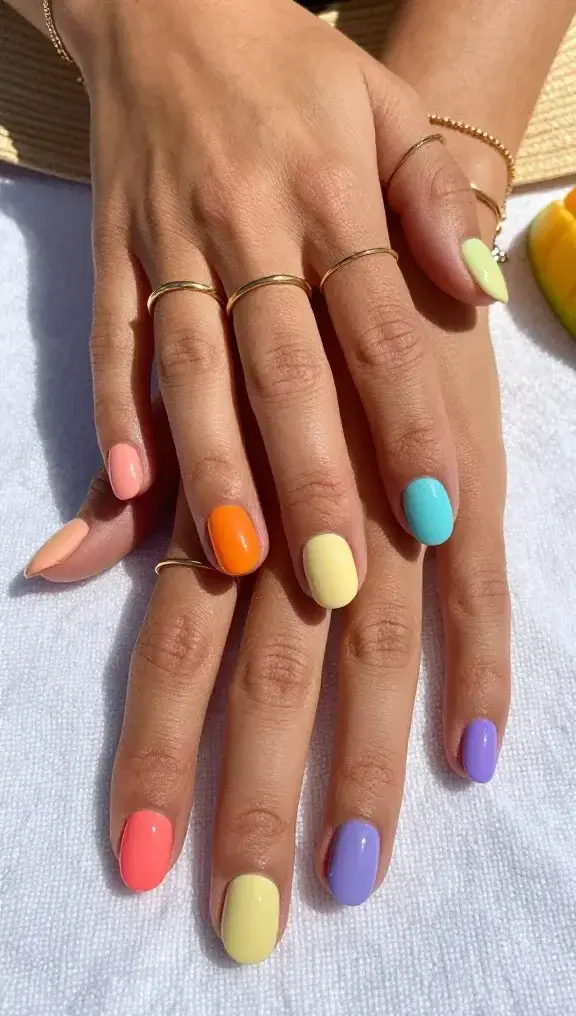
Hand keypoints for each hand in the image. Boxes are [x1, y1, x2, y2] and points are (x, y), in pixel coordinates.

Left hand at [27, 277, 509, 961]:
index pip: (179, 649)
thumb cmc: (260, 311)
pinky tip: (473, 759)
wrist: (367, 193)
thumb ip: (127, 485)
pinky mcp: (476, 488)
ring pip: (376, 659)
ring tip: (349, 877)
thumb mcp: (178, 382)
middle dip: (256, 801)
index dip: (160, 756)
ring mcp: (403, 504)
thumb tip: (46, 566)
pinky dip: (482, 676)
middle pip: (272, 678)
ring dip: (363, 772)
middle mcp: (311, 513)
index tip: (141, 866)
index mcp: (231, 496)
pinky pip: (488, 598)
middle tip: (246, 924)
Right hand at [53, 0, 507, 608]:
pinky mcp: (110, 255)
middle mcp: (247, 226)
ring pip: (193, 371)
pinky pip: (109, 340)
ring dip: (214, 468)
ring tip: (239, 560)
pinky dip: (114, 412)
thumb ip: (431, 195)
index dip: (408, 424)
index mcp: (330, 193)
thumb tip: (476, 285)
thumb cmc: (295, 72)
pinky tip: (125, 485)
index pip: (378, 327)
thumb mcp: (385, 104)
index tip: (438, 514)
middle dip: (311, 479)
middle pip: (283, 370)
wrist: (168, 5)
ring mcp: (168, 243)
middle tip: (336, 582)